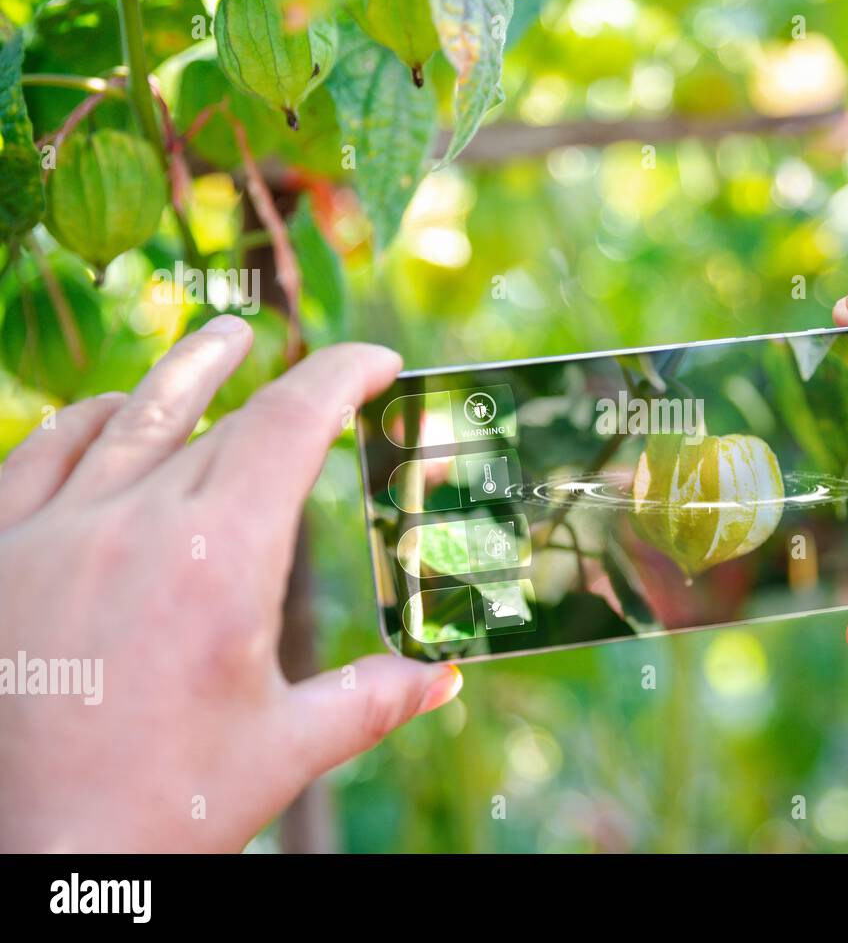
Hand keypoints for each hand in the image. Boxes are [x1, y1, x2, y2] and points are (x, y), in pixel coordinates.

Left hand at [0, 315, 461, 851]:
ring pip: (128, 417)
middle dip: (282, 379)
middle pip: (222, 415)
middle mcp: (135, 523)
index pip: (292, 423)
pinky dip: (84, 421)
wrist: (32, 863)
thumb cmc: (164, 810)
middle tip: (316, 362)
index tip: (378, 361)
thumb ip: (374, 699)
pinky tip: (105, 412)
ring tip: (220, 342)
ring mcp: (52, 534)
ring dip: (185, 373)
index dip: (342, 374)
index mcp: (221, 558)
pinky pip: (37, 455)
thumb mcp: (286, 750)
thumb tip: (447, 680)